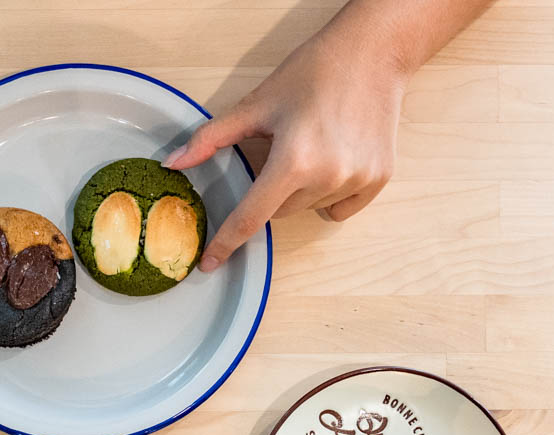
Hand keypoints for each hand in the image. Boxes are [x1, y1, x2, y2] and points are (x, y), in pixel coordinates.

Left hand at [163, 30, 408, 271]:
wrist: (372, 52)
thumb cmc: (313, 72)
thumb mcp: (257, 104)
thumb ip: (212, 139)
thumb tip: (174, 163)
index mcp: (294, 160)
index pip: (250, 217)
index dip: (225, 242)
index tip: (209, 264)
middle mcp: (328, 177)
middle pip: (280, 211)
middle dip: (272, 190)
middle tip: (284, 149)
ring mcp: (358, 180)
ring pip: (310, 208)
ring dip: (303, 190)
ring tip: (315, 144)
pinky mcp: (379, 178)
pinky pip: (340, 208)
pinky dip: (331, 192)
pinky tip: (336, 156)